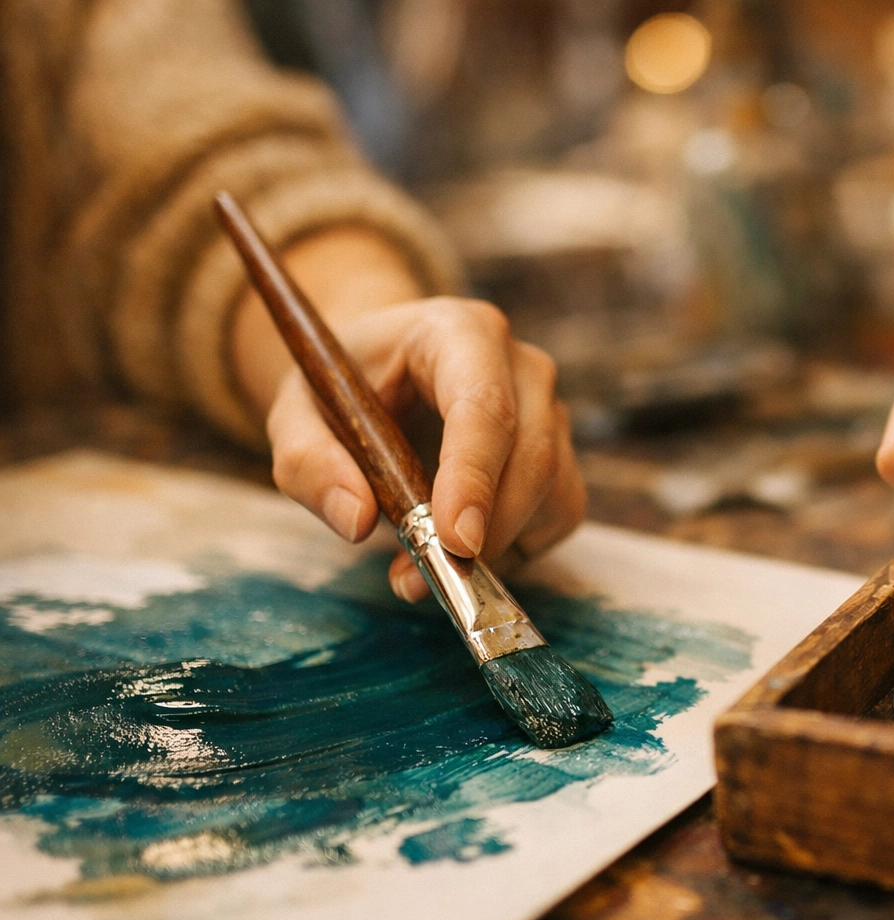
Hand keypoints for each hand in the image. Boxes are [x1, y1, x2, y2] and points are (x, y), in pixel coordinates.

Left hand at [232, 230, 584, 601]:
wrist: (382, 374)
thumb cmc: (344, 387)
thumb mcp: (296, 414)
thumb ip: (310, 462)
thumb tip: (357, 521)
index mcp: (457, 332)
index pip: (485, 405)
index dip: (474, 475)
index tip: (452, 541)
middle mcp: (521, 366)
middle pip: (532, 454)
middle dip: (488, 528)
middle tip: (425, 577)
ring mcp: (550, 410)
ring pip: (553, 491)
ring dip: (498, 547)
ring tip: (424, 567)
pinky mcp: (561, 456)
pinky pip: (559, 514)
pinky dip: (517, 548)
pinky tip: (463, 548)